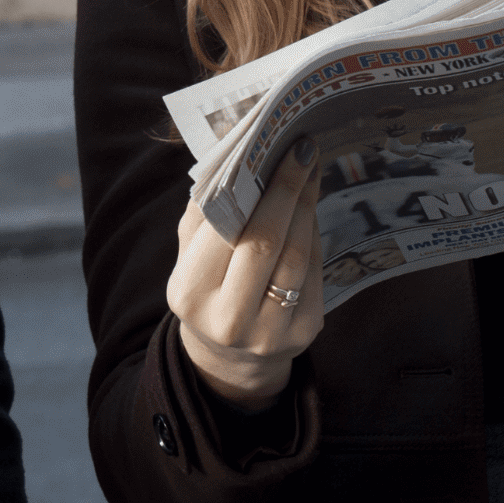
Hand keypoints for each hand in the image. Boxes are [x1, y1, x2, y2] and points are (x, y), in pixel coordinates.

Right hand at [166, 145, 324, 407]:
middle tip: (301, 150)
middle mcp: (228, 319)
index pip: (226, 232)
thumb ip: (206, 214)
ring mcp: (271, 331)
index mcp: (189, 293)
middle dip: (287, 189)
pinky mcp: (305, 332)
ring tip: (310, 171)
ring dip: (306, 206)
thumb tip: (235, 158)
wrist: (230, 354)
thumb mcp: (190, 255)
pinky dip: (314, 232)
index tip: (273, 148)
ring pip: (296, 255)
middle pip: (266, 242)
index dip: (253, 187)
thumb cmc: (207, 288)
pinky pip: (314, 271)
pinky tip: (310, 207)